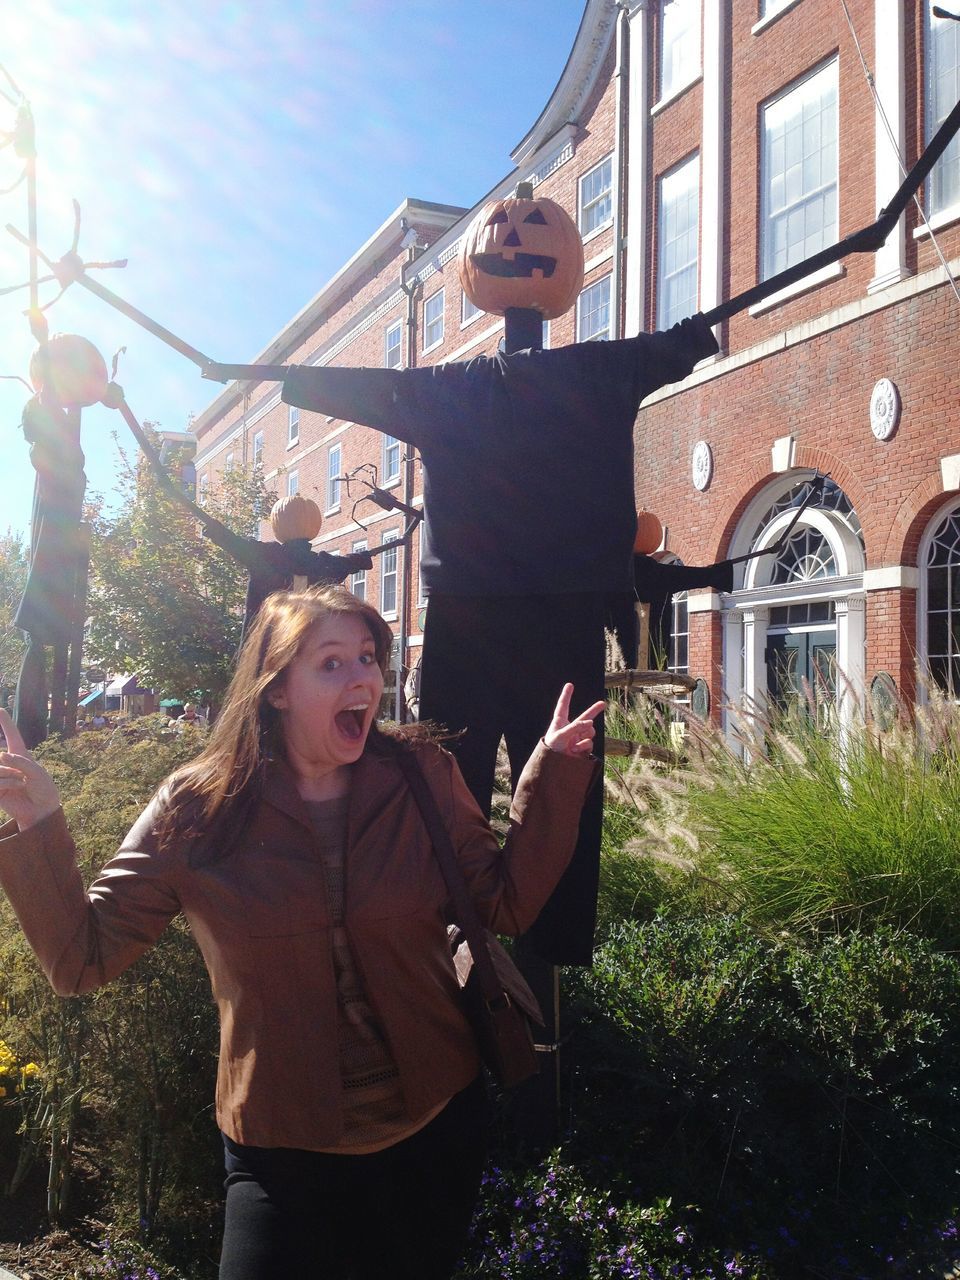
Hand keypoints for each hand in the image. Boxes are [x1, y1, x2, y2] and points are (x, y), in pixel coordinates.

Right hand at [0, 709, 61, 830]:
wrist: (41, 810)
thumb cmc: (43, 789)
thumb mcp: (37, 772)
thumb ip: (20, 762)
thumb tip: (1, 756)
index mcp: (21, 755)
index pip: (12, 734)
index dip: (5, 722)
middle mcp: (8, 763)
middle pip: (2, 755)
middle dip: (14, 766)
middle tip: (24, 777)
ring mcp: (0, 775)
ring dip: (11, 776)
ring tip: (22, 784)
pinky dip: (8, 784)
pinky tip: (17, 788)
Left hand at [543, 684, 604, 756]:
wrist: (553, 767)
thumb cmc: (551, 750)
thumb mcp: (560, 736)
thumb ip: (575, 727)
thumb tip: (591, 723)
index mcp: (560, 723)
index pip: (563, 707)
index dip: (566, 696)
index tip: (569, 685)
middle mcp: (570, 729)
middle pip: (584, 717)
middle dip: (594, 710)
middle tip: (603, 703)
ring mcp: (577, 738)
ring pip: (590, 730)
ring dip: (585, 735)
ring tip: (574, 744)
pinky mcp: (582, 748)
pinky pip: (589, 742)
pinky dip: (584, 746)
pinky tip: (575, 750)